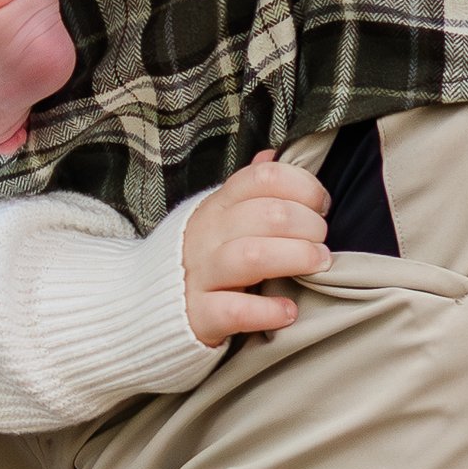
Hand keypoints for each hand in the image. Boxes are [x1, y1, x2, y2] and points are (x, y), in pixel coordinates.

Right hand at [178, 155, 329, 347]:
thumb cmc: (202, 253)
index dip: (303, 186)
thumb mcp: (220, 213)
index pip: (263, 177)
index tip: (321, 204)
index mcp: (218, 204)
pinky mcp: (200, 313)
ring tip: (317, 265)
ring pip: (252, 256)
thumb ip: (249, 187)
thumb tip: (274, 155)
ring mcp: (202, 273)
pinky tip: (288, 311)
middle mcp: (209, 234)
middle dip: (308, 224)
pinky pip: (235, 310)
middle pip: (266, 215)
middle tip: (322, 241)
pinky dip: (267, 311)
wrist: (145, 296)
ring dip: (295, 257)